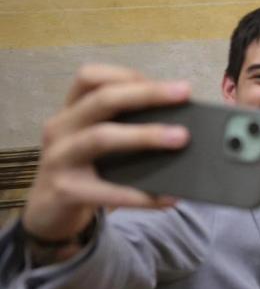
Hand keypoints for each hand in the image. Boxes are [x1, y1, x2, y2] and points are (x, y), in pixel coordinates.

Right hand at [22, 65, 190, 244]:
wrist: (46, 213)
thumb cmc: (83, 170)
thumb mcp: (95, 142)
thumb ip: (123, 126)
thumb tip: (178, 123)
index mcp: (71, 111)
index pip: (91, 77)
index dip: (127, 75)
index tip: (166, 84)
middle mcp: (60, 128)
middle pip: (102, 100)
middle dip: (146, 94)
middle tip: (183, 93)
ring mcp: (58, 158)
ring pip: (102, 137)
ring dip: (145, 135)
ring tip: (181, 138)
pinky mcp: (65, 190)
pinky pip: (108, 191)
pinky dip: (142, 195)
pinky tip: (168, 197)